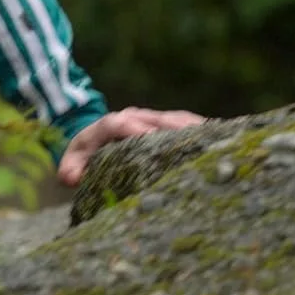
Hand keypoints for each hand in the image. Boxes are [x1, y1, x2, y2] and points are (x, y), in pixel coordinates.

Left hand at [57, 106, 206, 186]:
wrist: (98, 135)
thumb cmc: (87, 153)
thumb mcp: (73, 161)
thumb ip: (70, 169)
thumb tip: (71, 178)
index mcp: (112, 124)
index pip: (122, 124)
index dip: (136, 131)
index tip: (151, 140)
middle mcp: (137, 116)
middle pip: (161, 120)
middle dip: (178, 133)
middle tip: (197, 149)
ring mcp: (157, 118)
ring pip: (181, 121)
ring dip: (197, 133)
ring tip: (219, 148)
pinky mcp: (172, 123)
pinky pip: (192, 126)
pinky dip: (207, 134)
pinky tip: (224, 146)